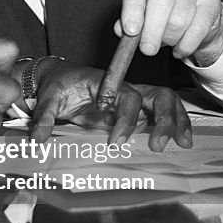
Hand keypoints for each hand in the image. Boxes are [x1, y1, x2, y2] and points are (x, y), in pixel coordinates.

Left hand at [29, 62, 192, 150]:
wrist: (58, 78)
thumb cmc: (56, 84)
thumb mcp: (48, 97)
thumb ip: (44, 116)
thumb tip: (38, 139)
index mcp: (107, 83)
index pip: (128, 97)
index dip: (126, 119)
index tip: (116, 141)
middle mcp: (125, 89)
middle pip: (158, 96)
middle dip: (165, 119)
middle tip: (159, 144)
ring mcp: (133, 99)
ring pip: (166, 102)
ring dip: (178, 120)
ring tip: (184, 143)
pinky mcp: (135, 110)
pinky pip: (160, 113)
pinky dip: (175, 123)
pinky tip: (182, 140)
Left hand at [119, 0, 222, 66]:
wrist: (195, 17)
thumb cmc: (160, 14)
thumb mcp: (140, 16)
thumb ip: (128, 22)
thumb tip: (121, 30)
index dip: (132, 9)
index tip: (130, 31)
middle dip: (152, 29)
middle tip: (147, 50)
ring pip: (179, 19)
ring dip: (169, 39)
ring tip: (166, 42)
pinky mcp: (211, 1)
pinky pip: (197, 30)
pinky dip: (185, 45)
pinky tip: (179, 48)